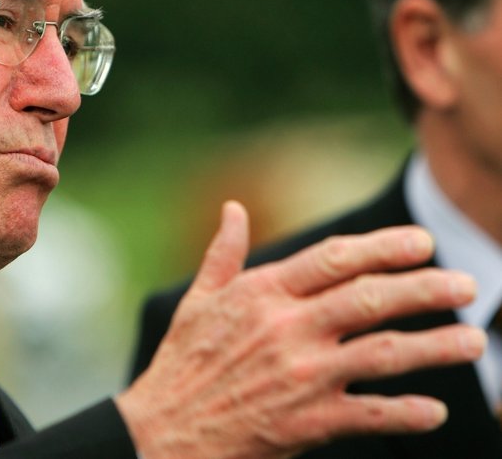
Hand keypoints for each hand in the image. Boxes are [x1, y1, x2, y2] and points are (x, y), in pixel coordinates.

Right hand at [116, 201, 484, 458]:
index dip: (382, 248)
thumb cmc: (183, 361)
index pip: (333, 259)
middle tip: (467, 284)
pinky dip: (405, 413)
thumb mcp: (198, 299)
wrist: (165, 430)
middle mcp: (286, 328)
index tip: (421, 242)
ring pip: (382, 354)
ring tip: (473, 340)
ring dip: (433, 346)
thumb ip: (224, 252)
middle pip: (369, 299)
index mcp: (262, 293)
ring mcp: (300, 375)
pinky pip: (368, 415)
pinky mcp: (307, 421)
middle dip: (424, 289)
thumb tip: (233, 208)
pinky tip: (434, 411)